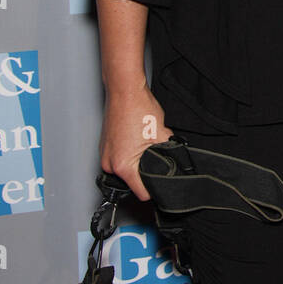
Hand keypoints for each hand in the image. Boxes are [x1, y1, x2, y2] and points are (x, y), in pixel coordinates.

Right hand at [99, 84, 171, 201]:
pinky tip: (137, 140)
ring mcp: (105, 155)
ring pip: (127, 170)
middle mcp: (110, 163)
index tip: (164, 183)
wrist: (124, 90)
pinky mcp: (106, 147)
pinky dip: (130, 154)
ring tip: (145, 145)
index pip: (142, 193)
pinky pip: (120, 159)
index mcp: (122, 165)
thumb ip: (170, 154)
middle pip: (134, 182)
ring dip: (138, 162)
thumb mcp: (162, 134)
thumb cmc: (138, 108)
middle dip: (147, 172)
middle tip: (156, 156)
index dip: (156, 188)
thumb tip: (177, 162)